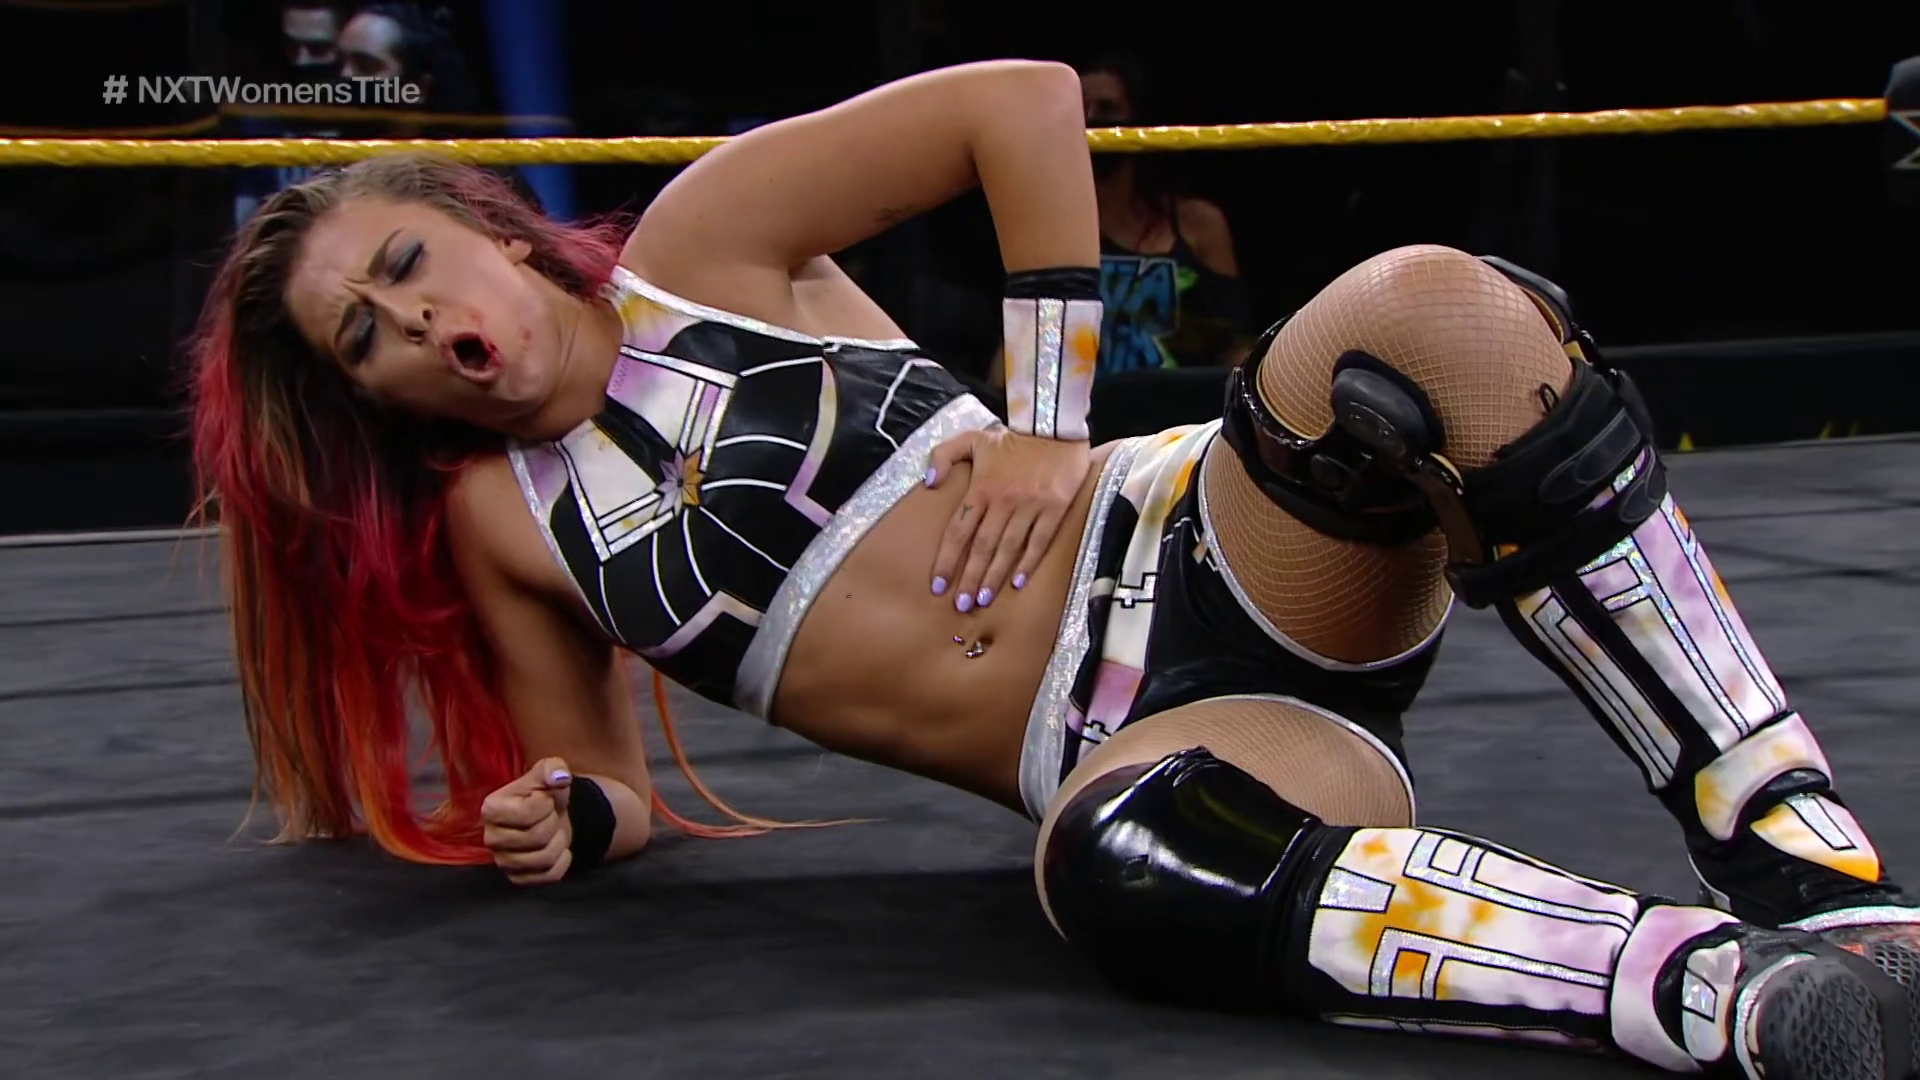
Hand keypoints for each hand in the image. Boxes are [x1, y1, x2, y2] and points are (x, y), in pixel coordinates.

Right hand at [481, 757, 574, 884]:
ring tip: (554, 832)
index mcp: (491, 809)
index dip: (545, 804)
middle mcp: (490, 838)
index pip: (526, 813)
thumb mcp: (548, 773)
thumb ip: (553, 768)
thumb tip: (559, 776)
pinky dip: (562, 862)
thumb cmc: (545, 795)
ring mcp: (503, 861)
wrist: (552, 816)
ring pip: (543, 859)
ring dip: (559, 842)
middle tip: (549, 816)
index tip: (544, 799)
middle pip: (536, 837)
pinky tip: (558, 850)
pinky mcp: (517, 878)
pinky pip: (548, 876)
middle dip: (553, 823)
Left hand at [926, 428, 1090, 610]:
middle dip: (969, 578)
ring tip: (983, 599)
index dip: (947, 560)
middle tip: (960, 605)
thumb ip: (943, 455)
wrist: (1052, 424)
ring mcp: (1029, 506)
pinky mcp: (1054, 508)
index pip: (958, 532)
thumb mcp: (971, 438)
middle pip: (981, 547)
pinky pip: (1039, 541)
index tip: (938, 585)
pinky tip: (1018, 582)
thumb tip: (928, 482)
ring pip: (1008, 548)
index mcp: (980, 488)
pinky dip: (1028, 562)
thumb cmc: (1011, 437)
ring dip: (994, 576)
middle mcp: (1002, 501)